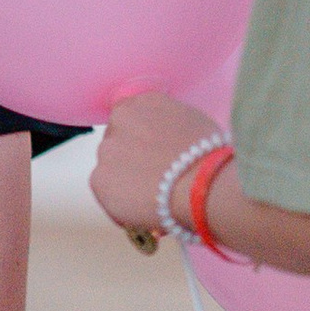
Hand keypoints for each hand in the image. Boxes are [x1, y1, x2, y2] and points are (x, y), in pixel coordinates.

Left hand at [90, 90, 216, 242]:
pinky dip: (121, 204)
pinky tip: (145, 208)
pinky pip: (107, 194)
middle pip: (119, 141)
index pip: (133, 118)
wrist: (203, 185)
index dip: (143, 140)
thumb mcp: (192, 123)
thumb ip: (168, 125)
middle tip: (155, 178)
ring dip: (126, 181)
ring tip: (154, 196)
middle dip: (132, 159)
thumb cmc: (211, 157)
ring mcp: (107, 149)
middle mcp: (120, 119)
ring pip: (112, 168)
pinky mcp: (99, 179)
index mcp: (145, 101)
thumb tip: (164, 140)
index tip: (154, 155)